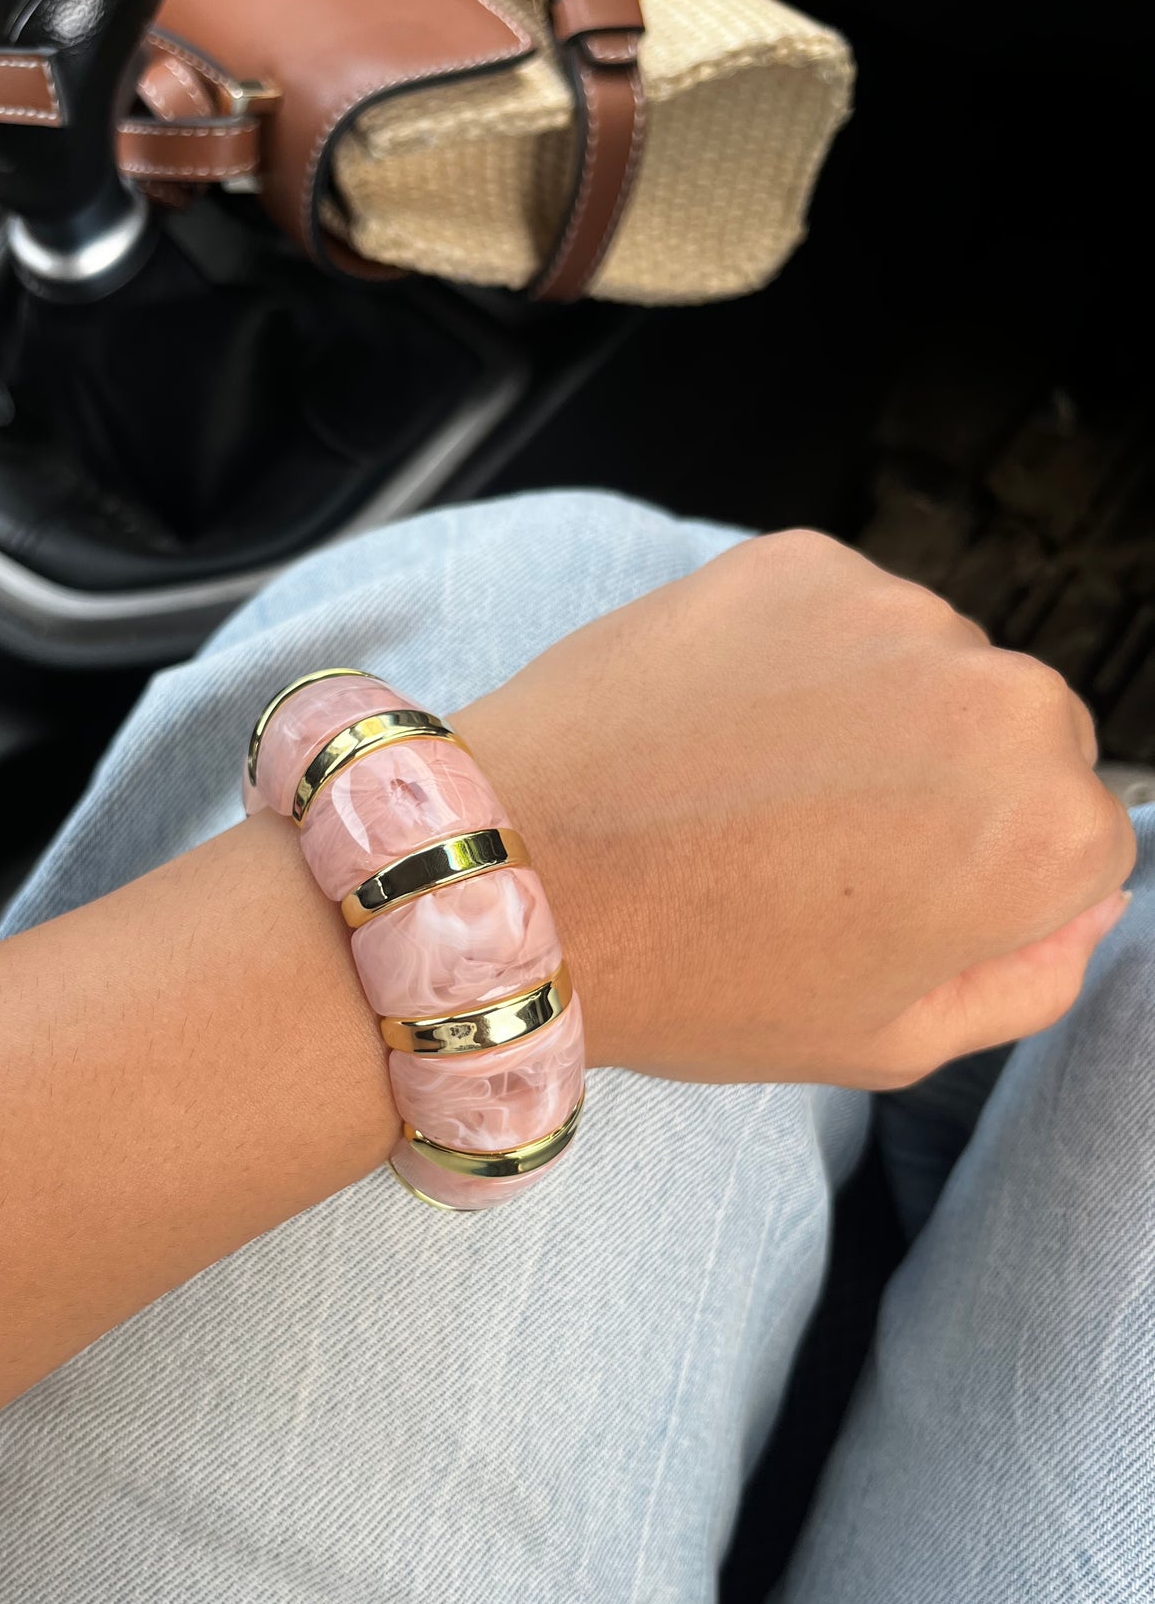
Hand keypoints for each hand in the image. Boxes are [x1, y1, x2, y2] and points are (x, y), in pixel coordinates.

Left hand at [459, 529, 1135, 1085]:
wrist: (519, 876)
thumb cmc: (694, 975)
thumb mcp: (887, 1040)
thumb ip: (1026, 977)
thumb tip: (1081, 905)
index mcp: (1043, 831)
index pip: (1084, 843)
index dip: (988, 885)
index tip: (895, 903)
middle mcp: (1002, 698)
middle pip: (1024, 740)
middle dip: (949, 788)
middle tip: (820, 849)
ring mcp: (896, 613)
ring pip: (934, 668)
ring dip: (876, 715)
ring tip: (756, 789)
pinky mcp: (801, 562)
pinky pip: (844, 615)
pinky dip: (801, 659)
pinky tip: (722, 727)